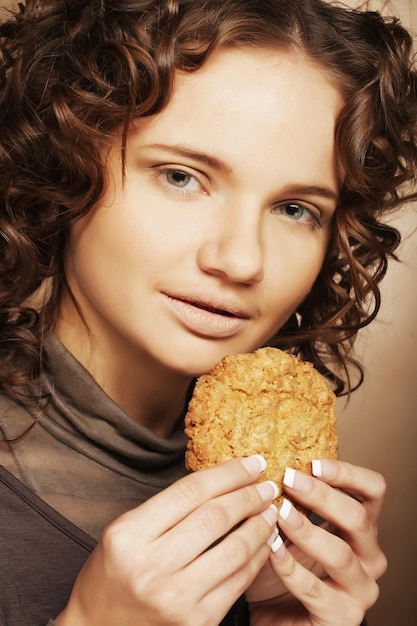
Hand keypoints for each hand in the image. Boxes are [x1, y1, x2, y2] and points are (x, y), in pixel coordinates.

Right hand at [55, 455, 278, 625]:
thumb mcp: (125, 531)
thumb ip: (167, 508)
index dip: (228, 473)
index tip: (252, 463)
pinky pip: (238, 582)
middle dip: (249, 495)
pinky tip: (264, 542)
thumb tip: (222, 481)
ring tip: (270, 511)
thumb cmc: (113, 573)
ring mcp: (176, 598)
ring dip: (259, 525)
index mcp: (129, 535)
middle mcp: (151, 567)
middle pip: (215, 517)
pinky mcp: (196, 622)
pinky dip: (257, 557)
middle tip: (268, 485)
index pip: (190, 492)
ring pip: (234, 549)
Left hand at [247, 459, 386, 625]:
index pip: (372, 490)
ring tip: (279, 514)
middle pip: (358, 518)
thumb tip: (272, 462)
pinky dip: (290, 567)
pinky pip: (315, 590)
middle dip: (322, 496)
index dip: (347, 473)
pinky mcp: (341, 617)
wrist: (273, 615)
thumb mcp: (288, 524)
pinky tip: (272, 550)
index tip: (313, 463)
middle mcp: (369, 556)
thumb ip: (290, 499)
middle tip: (289, 479)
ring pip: (341, 554)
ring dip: (307, 531)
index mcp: (361, 527)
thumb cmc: (282, 565)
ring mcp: (360, 589)